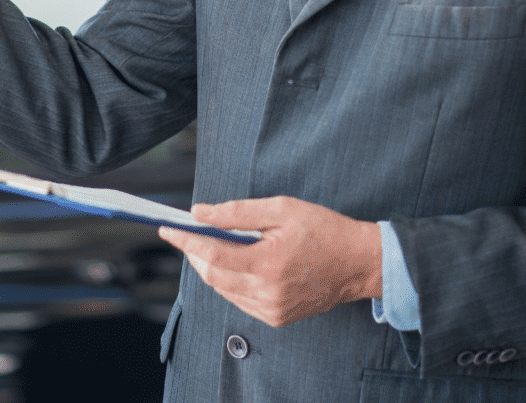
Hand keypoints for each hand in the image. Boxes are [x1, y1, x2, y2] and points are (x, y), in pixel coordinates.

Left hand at [158, 196, 382, 326]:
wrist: (359, 264)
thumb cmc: (323, 231)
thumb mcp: (281, 209)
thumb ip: (237, 213)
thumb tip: (200, 213)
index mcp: (268, 263)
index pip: (211, 254)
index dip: (185, 241)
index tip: (167, 229)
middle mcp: (268, 291)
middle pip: (212, 275)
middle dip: (194, 254)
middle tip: (187, 235)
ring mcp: (272, 309)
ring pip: (223, 289)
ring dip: (211, 267)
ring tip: (212, 246)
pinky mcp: (276, 318)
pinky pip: (239, 299)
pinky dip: (230, 281)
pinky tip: (237, 264)